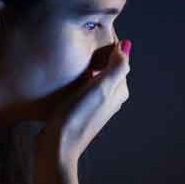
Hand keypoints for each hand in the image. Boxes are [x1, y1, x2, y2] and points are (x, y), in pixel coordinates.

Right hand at [34, 40, 130, 166]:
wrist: (58, 145)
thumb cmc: (79, 115)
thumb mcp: (102, 86)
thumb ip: (117, 66)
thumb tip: (126, 47)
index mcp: (119, 92)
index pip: (120, 62)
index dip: (111, 49)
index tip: (97, 38)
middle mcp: (110, 100)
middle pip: (108, 71)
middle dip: (100, 58)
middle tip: (84, 45)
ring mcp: (95, 107)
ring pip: (95, 80)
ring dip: (88, 69)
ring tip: (75, 59)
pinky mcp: (80, 112)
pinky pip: (83, 90)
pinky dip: (79, 80)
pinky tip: (67, 78)